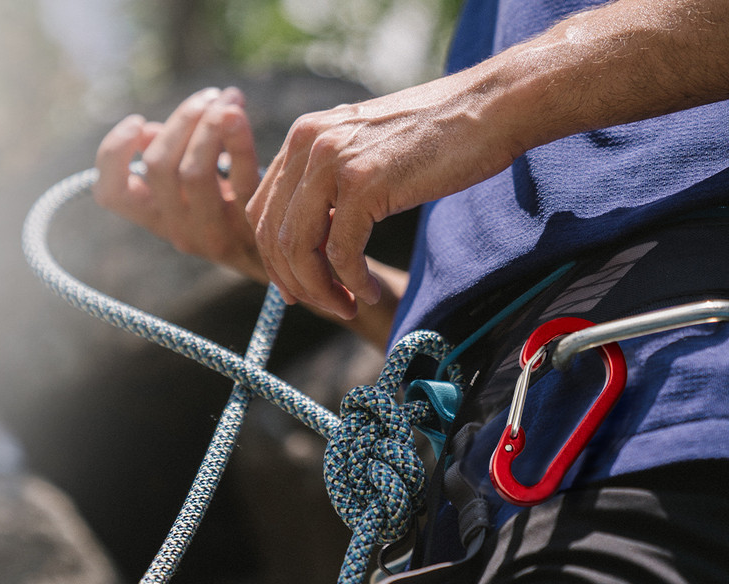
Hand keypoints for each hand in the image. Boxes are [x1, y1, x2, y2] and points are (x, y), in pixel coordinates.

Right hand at [93, 87, 266, 282]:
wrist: (290, 259)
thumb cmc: (238, 213)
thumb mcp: (196, 195)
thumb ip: (170, 164)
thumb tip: (149, 132)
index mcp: (159, 220)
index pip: (111, 194)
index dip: (113, 153)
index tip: (140, 122)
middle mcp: (179, 232)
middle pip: (159, 166)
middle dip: (182, 120)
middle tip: (207, 98)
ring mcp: (214, 235)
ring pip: (193, 171)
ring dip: (208, 124)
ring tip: (228, 99)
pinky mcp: (251, 228)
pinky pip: (241, 174)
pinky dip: (236, 138)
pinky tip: (237, 115)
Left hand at [244, 77, 514, 319]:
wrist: (488, 108)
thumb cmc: (435, 137)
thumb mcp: (364, 152)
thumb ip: (330, 184)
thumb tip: (313, 236)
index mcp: (303, 137)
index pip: (261, 210)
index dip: (274, 259)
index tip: (296, 289)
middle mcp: (308, 144)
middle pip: (273, 234)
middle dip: (294, 282)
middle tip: (325, 306)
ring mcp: (333, 162)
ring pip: (299, 248)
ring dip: (319, 290)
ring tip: (346, 307)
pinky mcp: (363, 184)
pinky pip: (342, 253)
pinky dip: (352, 283)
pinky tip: (368, 293)